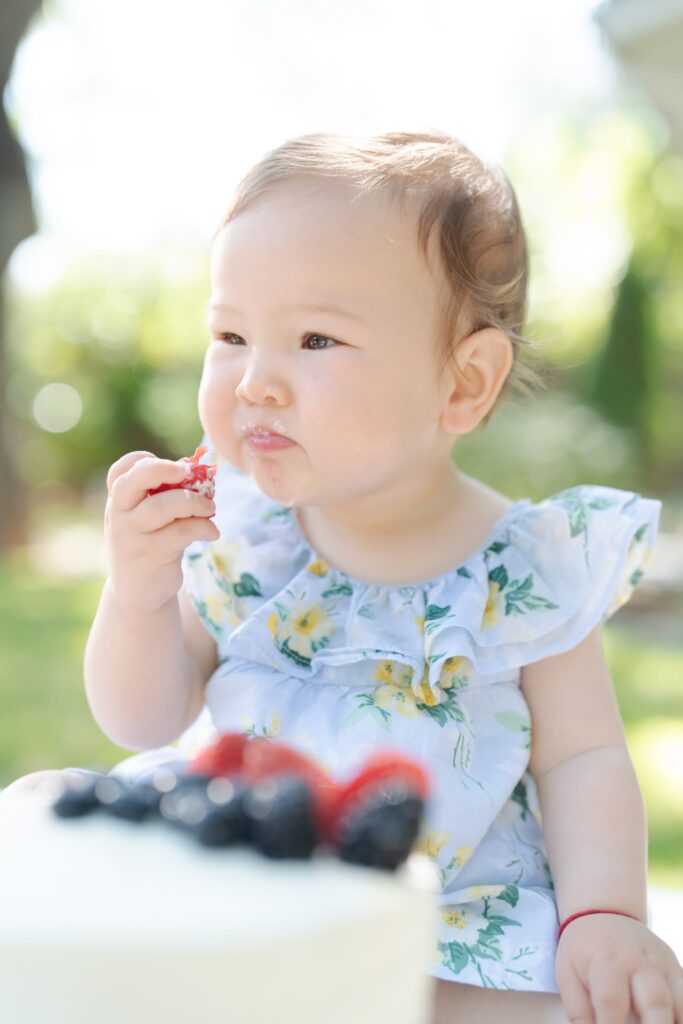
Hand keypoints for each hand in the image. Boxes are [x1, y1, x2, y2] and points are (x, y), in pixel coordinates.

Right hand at [105, 450, 219, 613]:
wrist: (138, 592)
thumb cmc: (149, 544)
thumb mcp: (146, 519)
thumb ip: (162, 496)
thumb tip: (198, 469)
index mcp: (118, 501)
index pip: (120, 470)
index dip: (142, 460)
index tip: (170, 467)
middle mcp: (119, 514)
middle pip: (135, 480)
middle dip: (163, 469)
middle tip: (188, 471)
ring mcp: (132, 535)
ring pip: (163, 506)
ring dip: (195, 502)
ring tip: (211, 508)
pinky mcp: (150, 554)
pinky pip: (182, 531)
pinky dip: (204, 527)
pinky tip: (212, 533)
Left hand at [556, 912, 682, 1022]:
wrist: (605, 913)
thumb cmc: (584, 950)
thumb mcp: (568, 972)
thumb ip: (578, 1010)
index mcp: (606, 961)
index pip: (611, 1001)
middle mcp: (640, 962)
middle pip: (656, 1001)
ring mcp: (663, 965)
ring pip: (681, 1001)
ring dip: (675, 1023)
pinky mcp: (677, 970)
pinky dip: (682, 1015)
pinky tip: (672, 1022)